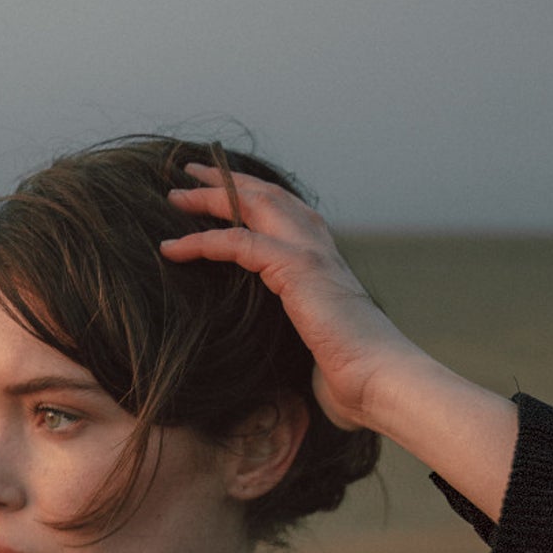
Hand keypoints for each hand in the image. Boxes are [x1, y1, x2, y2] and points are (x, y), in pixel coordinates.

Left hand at [160, 168, 422, 433]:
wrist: (379, 382)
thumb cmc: (351, 380)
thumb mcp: (313, 349)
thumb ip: (294, 337)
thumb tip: (272, 362)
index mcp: (323, 263)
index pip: (283, 214)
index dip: (249, 199)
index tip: (216, 195)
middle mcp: (318, 248)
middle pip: (267, 196)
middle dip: (227, 181)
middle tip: (190, 170)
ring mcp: (310, 254)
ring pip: (254, 205)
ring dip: (211, 196)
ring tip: (175, 193)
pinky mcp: (298, 270)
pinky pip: (239, 242)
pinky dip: (203, 242)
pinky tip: (172, 247)